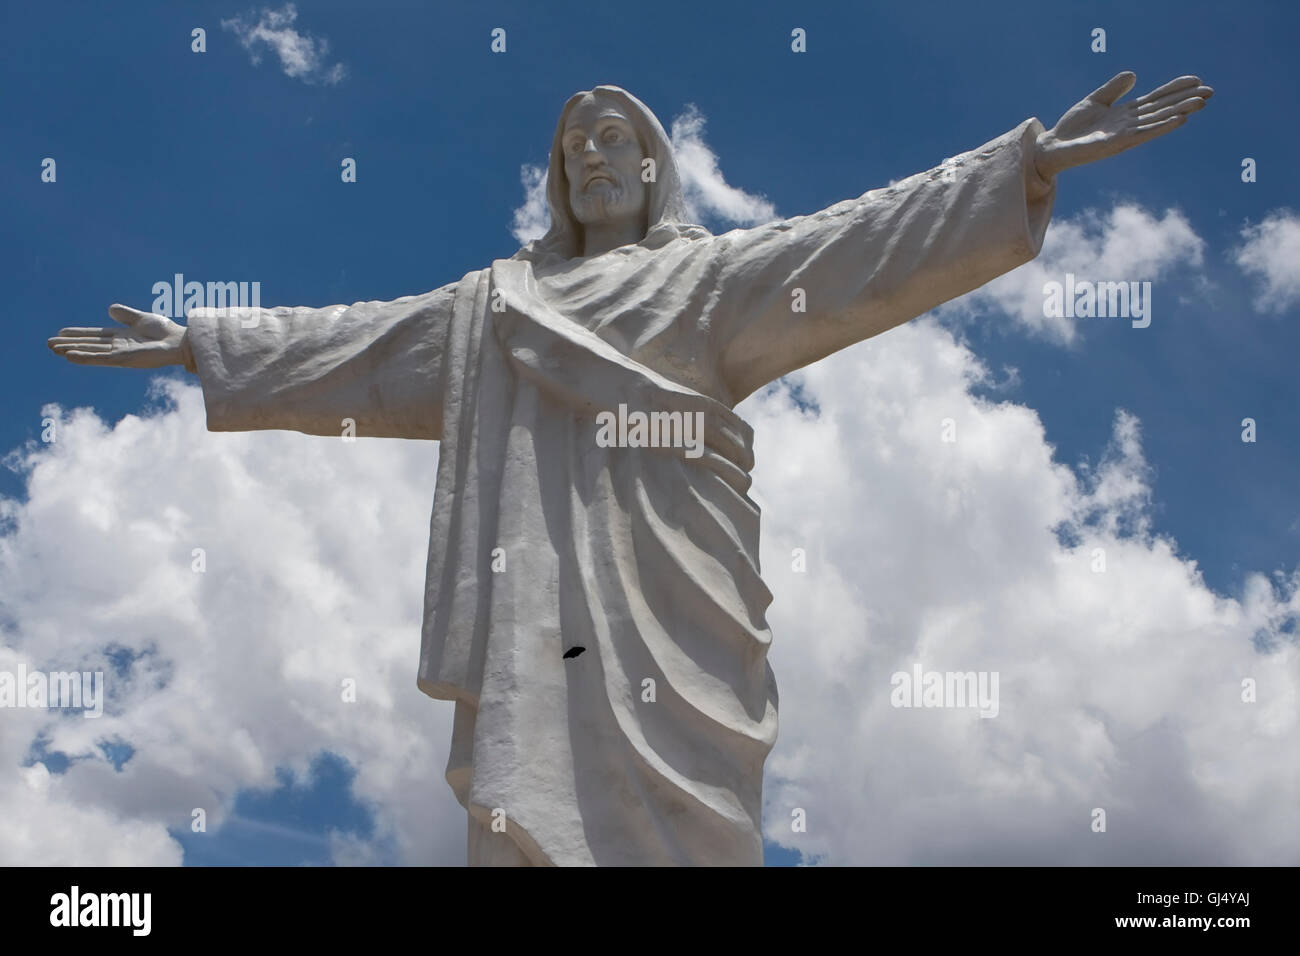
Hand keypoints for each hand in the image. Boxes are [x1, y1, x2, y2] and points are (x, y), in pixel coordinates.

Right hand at [48, 304, 187, 367]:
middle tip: (49, 344)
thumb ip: (125, 315)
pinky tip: (70, 356)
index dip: (78, 334)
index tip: (61, 333)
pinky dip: (84, 357)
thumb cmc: (165, 332)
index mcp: (121, 337)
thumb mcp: (141, 319)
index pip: (94, 336)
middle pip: (88, 345)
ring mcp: (120, 354)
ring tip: (54, 349)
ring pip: (90, 353)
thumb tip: (109, 309)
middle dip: (69, 344)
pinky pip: (100, 359)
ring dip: (72, 351)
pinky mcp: (124, 360)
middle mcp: (118, 346)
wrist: (179, 341)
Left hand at [1034, 72, 1212, 179]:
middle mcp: (1129, 124)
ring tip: (1200, 102)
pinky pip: (1144, 133)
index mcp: (1125, 113)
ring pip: (1158, 120)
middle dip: (1185, 99)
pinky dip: (1161, 126)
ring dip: (1179, 111)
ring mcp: (1125, 135)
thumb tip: (1134, 75)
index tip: (1196, 79)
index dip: (1174, 89)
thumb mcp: (1094, 101)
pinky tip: (1178, 119)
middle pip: (1162, 109)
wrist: (1052, 146)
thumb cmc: (1072, 127)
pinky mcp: (1117, 144)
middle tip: (1210, 91)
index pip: (1155, 99)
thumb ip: (1114, 89)